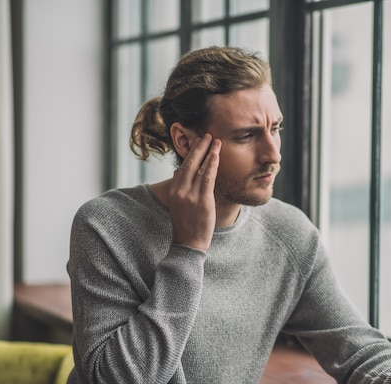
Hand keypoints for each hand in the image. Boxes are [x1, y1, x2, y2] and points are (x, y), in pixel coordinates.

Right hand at [168, 133, 220, 251]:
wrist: (189, 243)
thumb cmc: (186, 224)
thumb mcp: (177, 204)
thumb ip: (179, 187)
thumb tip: (178, 172)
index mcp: (173, 191)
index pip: (183, 166)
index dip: (191, 152)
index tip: (197, 141)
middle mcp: (180, 190)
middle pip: (189, 163)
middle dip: (199, 147)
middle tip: (206, 134)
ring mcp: (190, 195)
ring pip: (200, 167)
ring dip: (208, 151)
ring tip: (215, 140)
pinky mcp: (202, 200)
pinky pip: (208, 177)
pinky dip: (212, 163)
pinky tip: (217, 154)